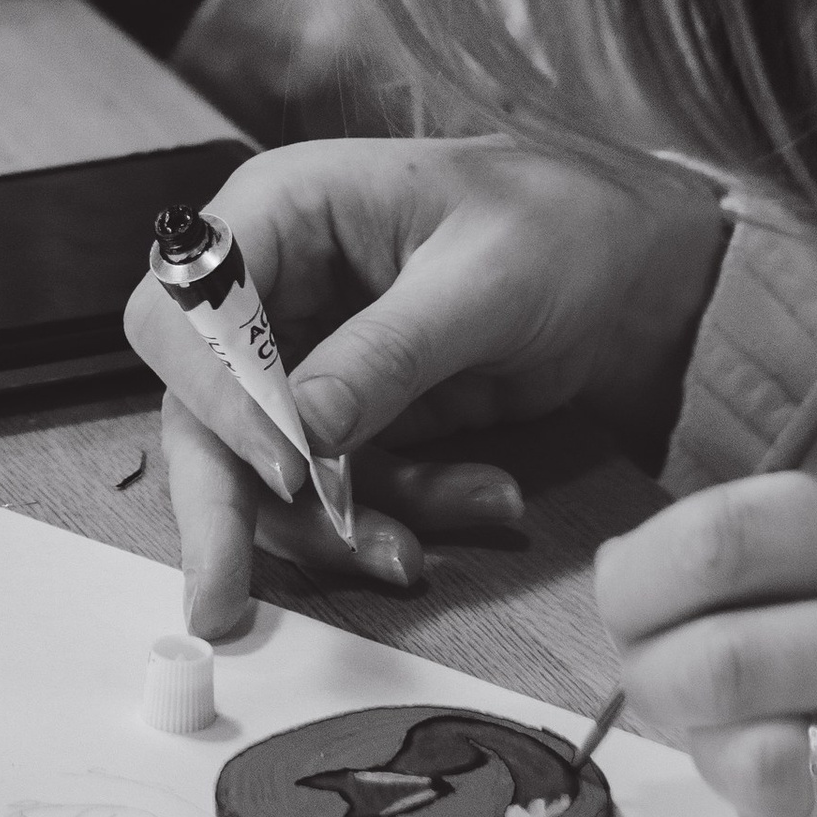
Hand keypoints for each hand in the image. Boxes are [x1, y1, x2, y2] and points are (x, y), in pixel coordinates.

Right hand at [124, 133, 729, 638]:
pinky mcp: (355, 415)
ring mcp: (309, 357)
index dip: (210, 395)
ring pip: (272, 474)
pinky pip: (348, 491)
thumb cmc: (558, 223)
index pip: (183, 312)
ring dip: (347, 524)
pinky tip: (490, 499)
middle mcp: (273, 286)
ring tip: (424, 551)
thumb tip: (300, 434)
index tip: (280, 467)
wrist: (634, 257)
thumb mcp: (481, 282)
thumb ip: (386, 355)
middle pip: (201, 410)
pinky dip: (409, 513)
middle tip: (222, 605)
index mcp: (281, 212)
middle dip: (226, 510)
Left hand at [596, 464, 816, 816]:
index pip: (743, 531)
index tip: (625, 586)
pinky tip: (801, 792)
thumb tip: (669, 570)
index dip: (647, 567)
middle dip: (649, 669)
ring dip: (708, 755)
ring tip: (731, 734)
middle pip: (724, 656)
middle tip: (651, 670)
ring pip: (757, 767)